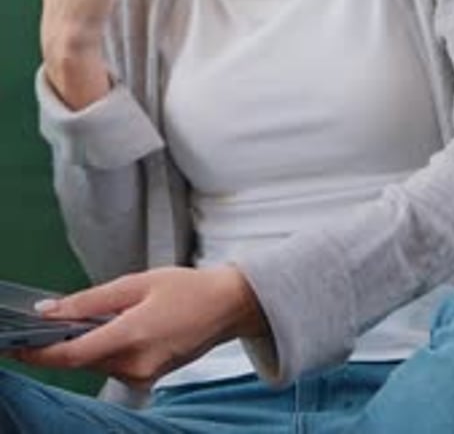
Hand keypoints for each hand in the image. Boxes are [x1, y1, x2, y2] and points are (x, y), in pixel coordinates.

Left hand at [14, 266, 267, 388]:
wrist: (226, 307)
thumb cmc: (187, 288)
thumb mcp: (136, 282)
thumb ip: (91, 300)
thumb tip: (50, 311)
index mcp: (132, 337)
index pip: (72, 356)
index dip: (39, 353)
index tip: (16, 347)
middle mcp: (135, 365)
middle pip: (81, 359)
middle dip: (60, 343)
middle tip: (46, 319)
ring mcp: (142, 375)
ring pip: (96, 361)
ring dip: (84, 342)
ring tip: (91, 315)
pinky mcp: (147, 376)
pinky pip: (112, 363)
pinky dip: (103, 346)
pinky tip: (112, 325)